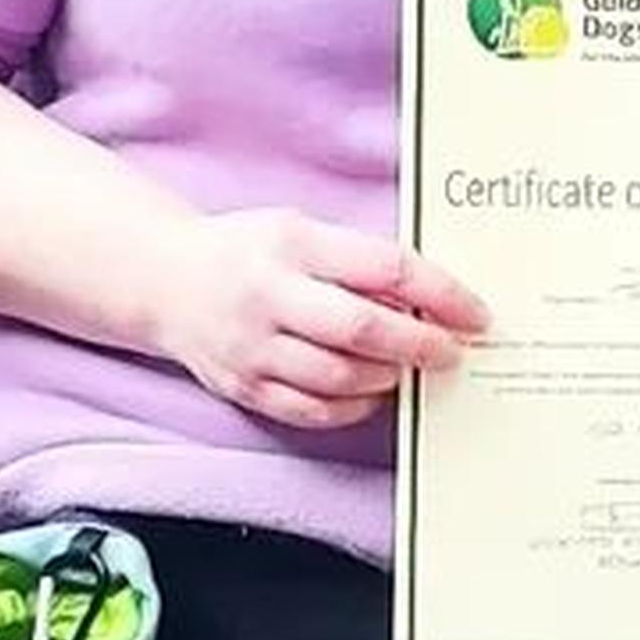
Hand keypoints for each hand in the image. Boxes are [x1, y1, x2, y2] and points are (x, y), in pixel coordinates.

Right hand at [154, 208, 486, 431]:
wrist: (164, 280)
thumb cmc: (248, 253)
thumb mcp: (300, 230)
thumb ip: (358, 261)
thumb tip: (431, 301)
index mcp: (292, 243)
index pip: (384, 268)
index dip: (441, 294)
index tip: (475, 313)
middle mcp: (268, 295)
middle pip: (362, 330)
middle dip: (421, 346)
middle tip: (451, 352)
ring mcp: (252, 346)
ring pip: (339, 377)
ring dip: (388, 377)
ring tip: (406, 368)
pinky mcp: (244, 386)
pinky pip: (313, 410)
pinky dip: (353, 406)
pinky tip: (371, 391)